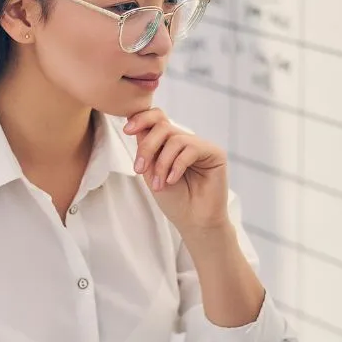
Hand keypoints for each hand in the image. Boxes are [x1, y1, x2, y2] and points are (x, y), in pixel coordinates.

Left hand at [124, 108, 229, 233]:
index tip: (126, 130)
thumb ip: (146, 148)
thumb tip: (136, 124)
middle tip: (140, 170)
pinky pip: (191, 148)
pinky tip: (172, 180)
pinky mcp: (215, 153)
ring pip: (175, 138)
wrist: (193, 222)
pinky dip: (177, 165)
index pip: (157, 119)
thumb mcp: (151, 172)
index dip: (141, 119)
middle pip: (162, 125)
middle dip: (147, 147)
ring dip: (162, 163)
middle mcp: (186, 141)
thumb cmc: (174, 201)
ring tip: (160, 184)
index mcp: (169, 143)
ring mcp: (200, 146)